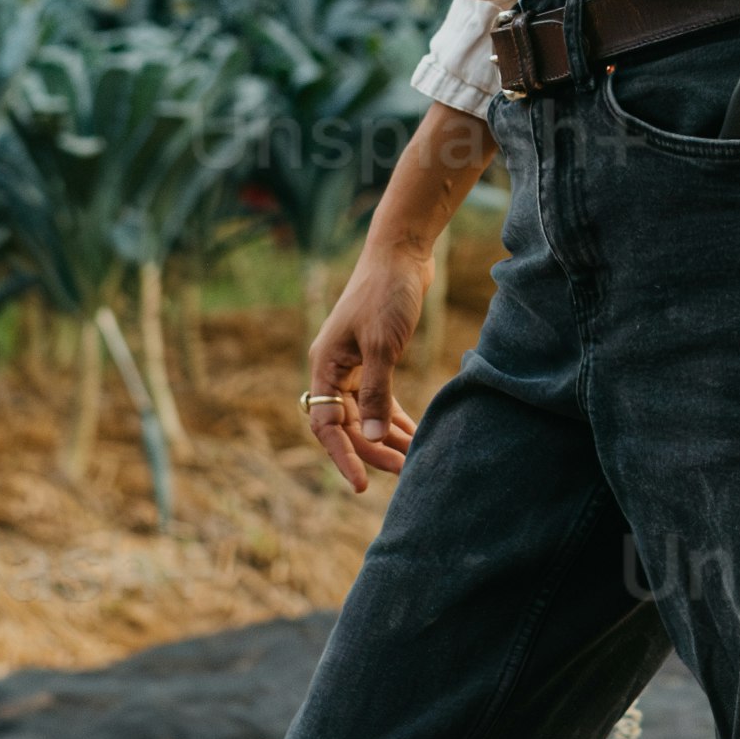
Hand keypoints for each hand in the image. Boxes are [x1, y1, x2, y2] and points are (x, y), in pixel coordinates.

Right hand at [301, 237, 433, 487]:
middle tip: (405, 471)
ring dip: (387, 437)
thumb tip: (375, 437)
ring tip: (414, 459)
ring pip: (366, 414)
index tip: (360, 485)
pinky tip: (414, 434)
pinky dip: (395, 417)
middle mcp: (334, 369)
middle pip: (348, 424)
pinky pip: (380, 399)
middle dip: (373, 450)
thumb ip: (377, 392)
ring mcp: (353, 364)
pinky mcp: (375, 358)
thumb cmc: (386, 293)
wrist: (401, 254)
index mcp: (325, 366)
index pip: (326, 424)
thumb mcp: (382, 345)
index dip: (342, 457)